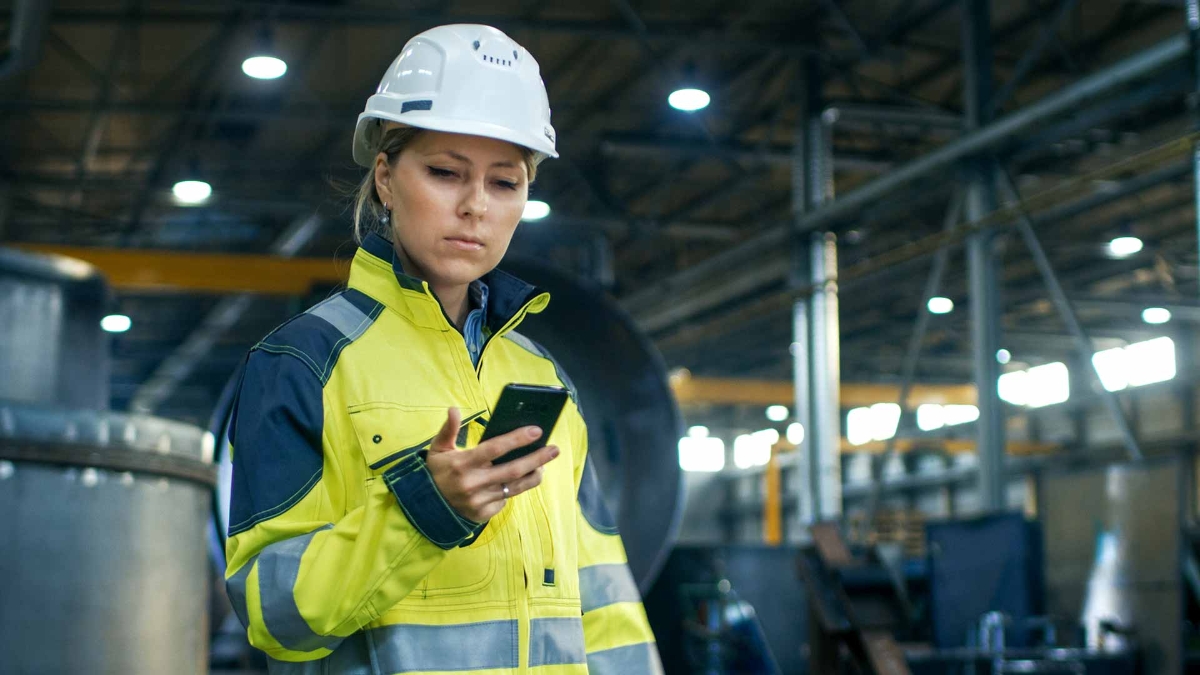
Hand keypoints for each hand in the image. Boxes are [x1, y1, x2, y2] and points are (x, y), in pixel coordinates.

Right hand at [425, 407, 559, 522]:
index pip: (495, 449)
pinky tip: (518, 480)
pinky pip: (505, 500)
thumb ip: (448, 429)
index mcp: (462, 463)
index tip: (537, 430)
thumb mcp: (437, 449)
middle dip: (537, 458)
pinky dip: (513, 490)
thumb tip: (454, 409)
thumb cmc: (436, 472)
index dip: (518, 439)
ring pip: (515, 487)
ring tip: (544, 465)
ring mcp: (479, 501)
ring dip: (533, 475)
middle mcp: (472, 483)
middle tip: (555, 449)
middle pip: (513, 470)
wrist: (426, 507)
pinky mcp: (483, 514)